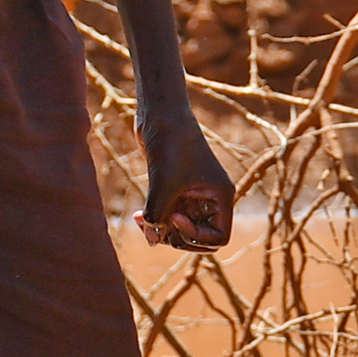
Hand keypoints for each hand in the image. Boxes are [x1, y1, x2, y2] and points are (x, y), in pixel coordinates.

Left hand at [136, 99, 235, 252]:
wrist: (159, 116)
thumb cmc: (170, 145)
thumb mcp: (163, 186)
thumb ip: (157, 217)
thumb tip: (152, 240)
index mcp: (220, 196)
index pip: (218, 237)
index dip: (195, 237)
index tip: (174, 217)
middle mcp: (210, 198)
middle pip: (199, 238)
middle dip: (175, 236)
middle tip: (153, 226)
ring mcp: (193, 195)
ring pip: (180, 229)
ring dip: (160, 230)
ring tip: (141, 221)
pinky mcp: (175, 190)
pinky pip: (168, 217)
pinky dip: (154, 220)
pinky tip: (137, 215)